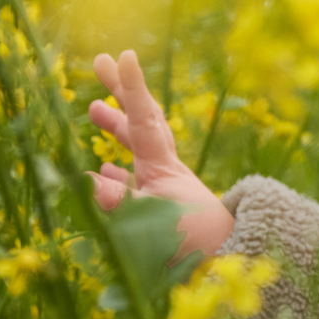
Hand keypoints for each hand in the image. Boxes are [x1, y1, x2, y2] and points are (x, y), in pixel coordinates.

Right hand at [87, 49, 233, 258]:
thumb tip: (84, 179)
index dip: (131, 88)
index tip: (122, 55)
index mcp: (163, 167)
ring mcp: (167, 190)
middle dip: (119, 93)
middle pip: (140, 122)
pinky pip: (136, 185)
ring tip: (95, 110)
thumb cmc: (194, 244)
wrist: (234, 264)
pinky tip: (104, 172)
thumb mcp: (152, 222)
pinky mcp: (166, 212)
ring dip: (116, 129)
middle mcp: (166, 171)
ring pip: (137, 149)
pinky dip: (118, 174)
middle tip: (99, 63)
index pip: (143, 119)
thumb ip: (118, 201)